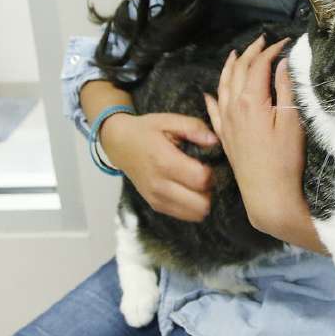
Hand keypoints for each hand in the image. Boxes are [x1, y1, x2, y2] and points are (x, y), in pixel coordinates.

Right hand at [99, 112, 218, 221]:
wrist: (119, 144)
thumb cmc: (146, 130)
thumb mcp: (169, 120)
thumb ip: (194, 128)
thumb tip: (215, 141)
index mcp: (164, 161)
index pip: (201, 179)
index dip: (212, 173)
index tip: (210, 163)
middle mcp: (159, 185)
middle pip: (201, 203)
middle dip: (210, 190)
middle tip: (207, 175)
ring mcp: (156, 198)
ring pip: (195, 213)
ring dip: (203, 200)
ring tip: (199, 183)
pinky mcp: (156, 205)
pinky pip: (184, 215)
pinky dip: (193, 206)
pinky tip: (190, 190)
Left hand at [203, 35, 303, 234]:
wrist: (268, 194)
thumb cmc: (285, 160)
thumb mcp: (291, 122)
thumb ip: (285, 90)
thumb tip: (282, 64)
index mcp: (250, 101)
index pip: (258, 65)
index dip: (271, 50)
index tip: (285, 42)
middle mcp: (233, 108)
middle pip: (239, 71)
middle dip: (251, 53)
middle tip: (262, 41)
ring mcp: (226, 123)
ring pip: (223, 86)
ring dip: (230, 67)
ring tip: (236, 55)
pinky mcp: (225, 137)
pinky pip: (213, 110)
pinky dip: (213, 96)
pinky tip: (210, 93)